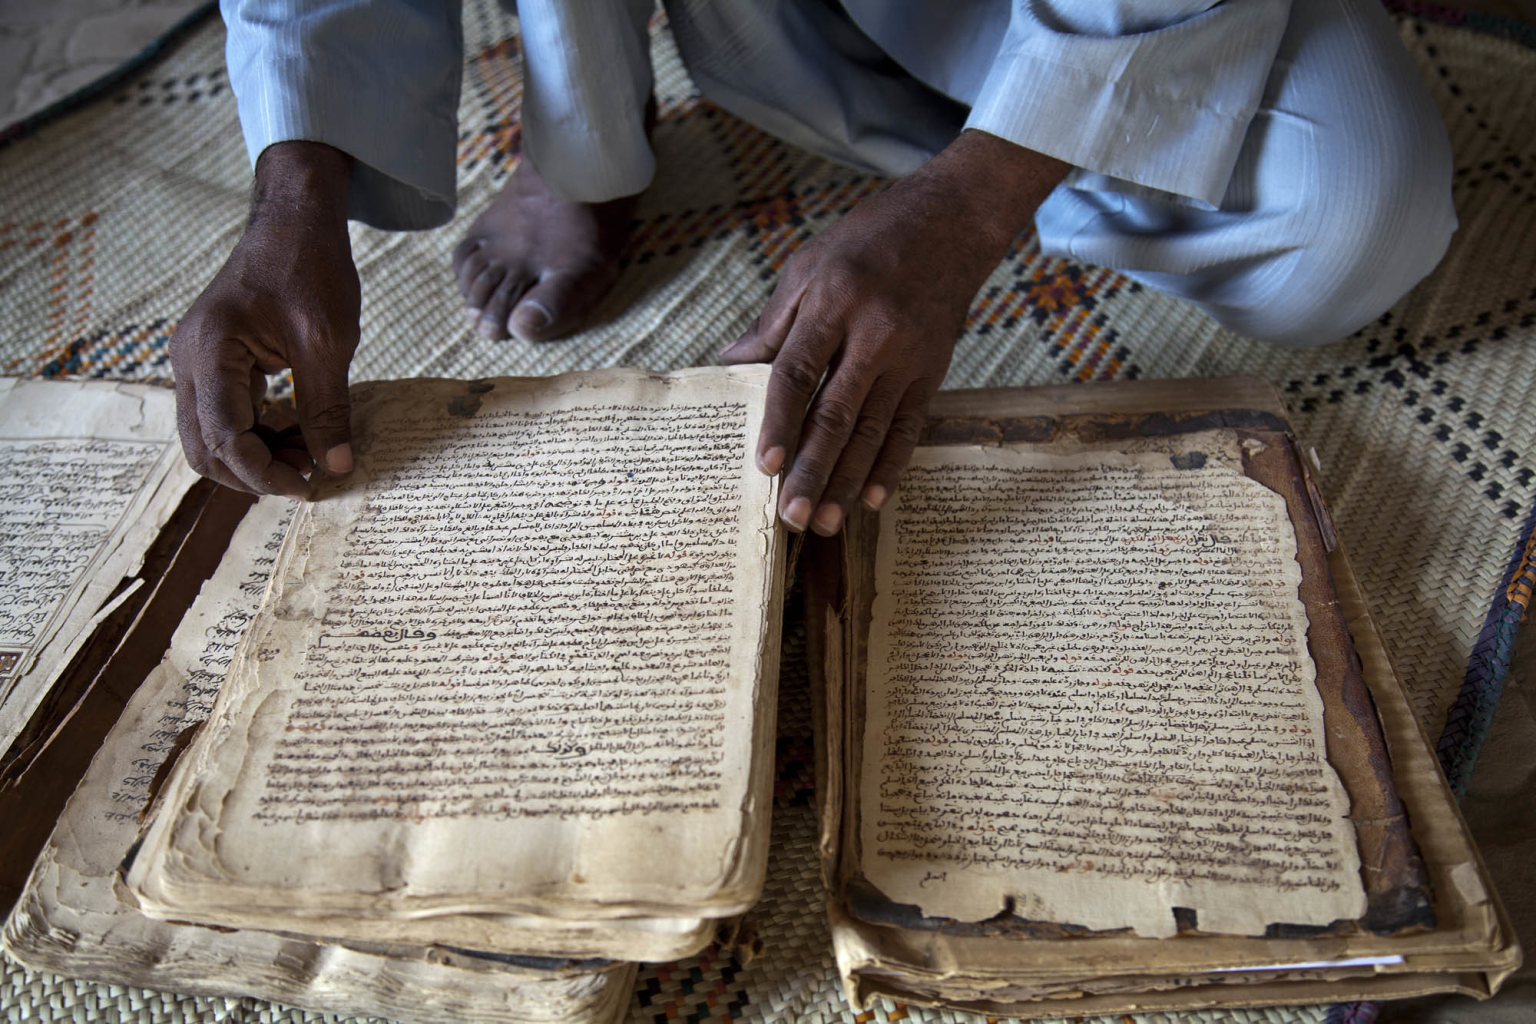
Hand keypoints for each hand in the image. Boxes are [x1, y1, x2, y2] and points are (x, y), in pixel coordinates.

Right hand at [170, 142, 359, 495]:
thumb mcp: (329, 343)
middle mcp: (188, 359)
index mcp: (210, 350)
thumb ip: (327, 409)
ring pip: (209, 436)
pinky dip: (254, 434)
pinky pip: (222, 415)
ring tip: (306, 455)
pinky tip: (295, 435)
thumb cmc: (310, 266)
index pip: (224, 436)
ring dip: (253, 456)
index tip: (307, 486)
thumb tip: (334, 467)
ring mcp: (195, 360)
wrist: (295, 220)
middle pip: (203, 447)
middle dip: (252, 472)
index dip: (263, 471)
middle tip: (307, 476)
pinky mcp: (211, 362)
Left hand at [718, 130, 1068, 534]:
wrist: (950, 225)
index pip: (798, 372)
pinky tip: (873, 499)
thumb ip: (771, 323)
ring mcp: (908, 357)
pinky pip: (909, 427)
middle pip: (836, 412)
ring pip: (873, 430)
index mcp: (832, 301)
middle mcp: (873, 333)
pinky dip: (892, 465)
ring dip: (848, 480)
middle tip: (792, 515)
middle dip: (812, 469)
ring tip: (826, 521)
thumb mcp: (807, 267)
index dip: (779, 421)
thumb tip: (726, 367)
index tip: (765, 464)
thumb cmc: (866, 243)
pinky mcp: (932, 372)